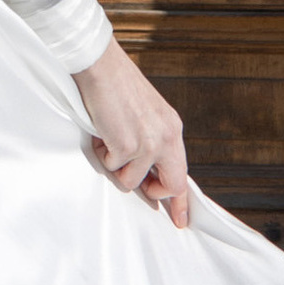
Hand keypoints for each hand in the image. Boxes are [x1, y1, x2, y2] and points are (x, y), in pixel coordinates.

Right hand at [73, 40, 189, 228]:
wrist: (101, 65)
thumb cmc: (116, 86)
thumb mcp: (146, 115)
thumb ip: (151, 141)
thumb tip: (146, 172)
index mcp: (172, 128)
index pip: (182, 172)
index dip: (181, 200)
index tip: (181, 219)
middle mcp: (166, 137)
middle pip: (172, 184)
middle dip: (153, 192)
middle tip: (139, 186)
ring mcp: (148, 143)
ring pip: (132, 180)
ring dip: (116, 166)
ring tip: (109, 139)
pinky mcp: (127, 145)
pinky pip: (112, 166)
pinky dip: (102, 153)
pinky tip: (101, 131)